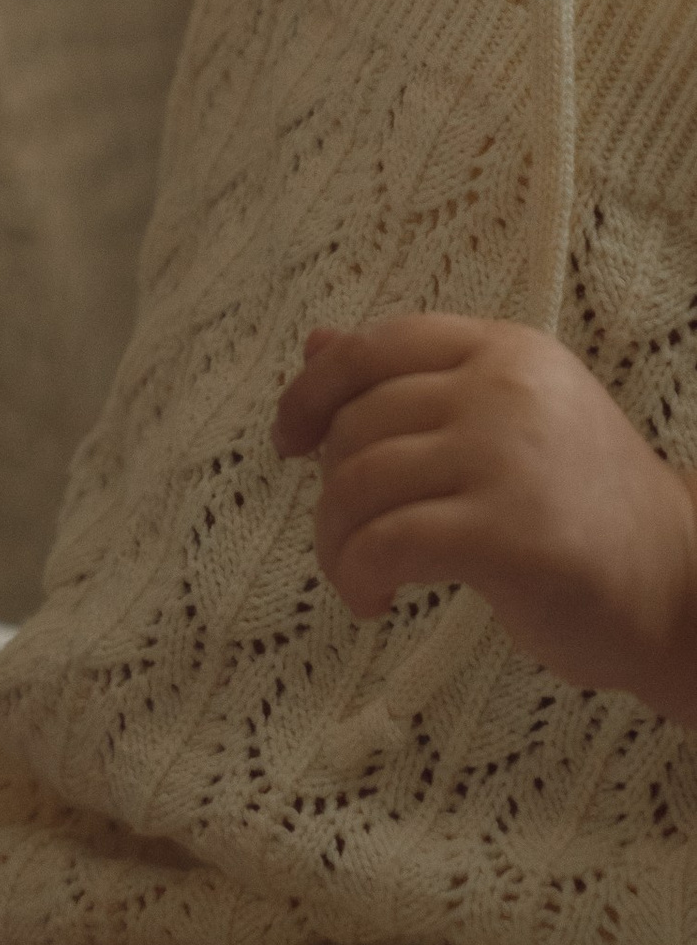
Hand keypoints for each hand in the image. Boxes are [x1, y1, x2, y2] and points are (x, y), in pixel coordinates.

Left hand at [274, 314, 696, 716]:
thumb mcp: (507, 420)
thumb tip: (315, 342)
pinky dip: (357, 576)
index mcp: (504, 350)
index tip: (288, 440)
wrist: (683, 588)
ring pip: (359, 482)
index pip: (375, 348)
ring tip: (357, 578)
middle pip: (358, 423)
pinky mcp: (508, 533)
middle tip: (348, 538)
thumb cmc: (583, 509)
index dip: (313, 390)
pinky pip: (386, 543)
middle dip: (329, 488)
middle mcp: (504, 388)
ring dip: (335, 541)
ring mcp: (507, 457)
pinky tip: (371, 603)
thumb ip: (416, 381)